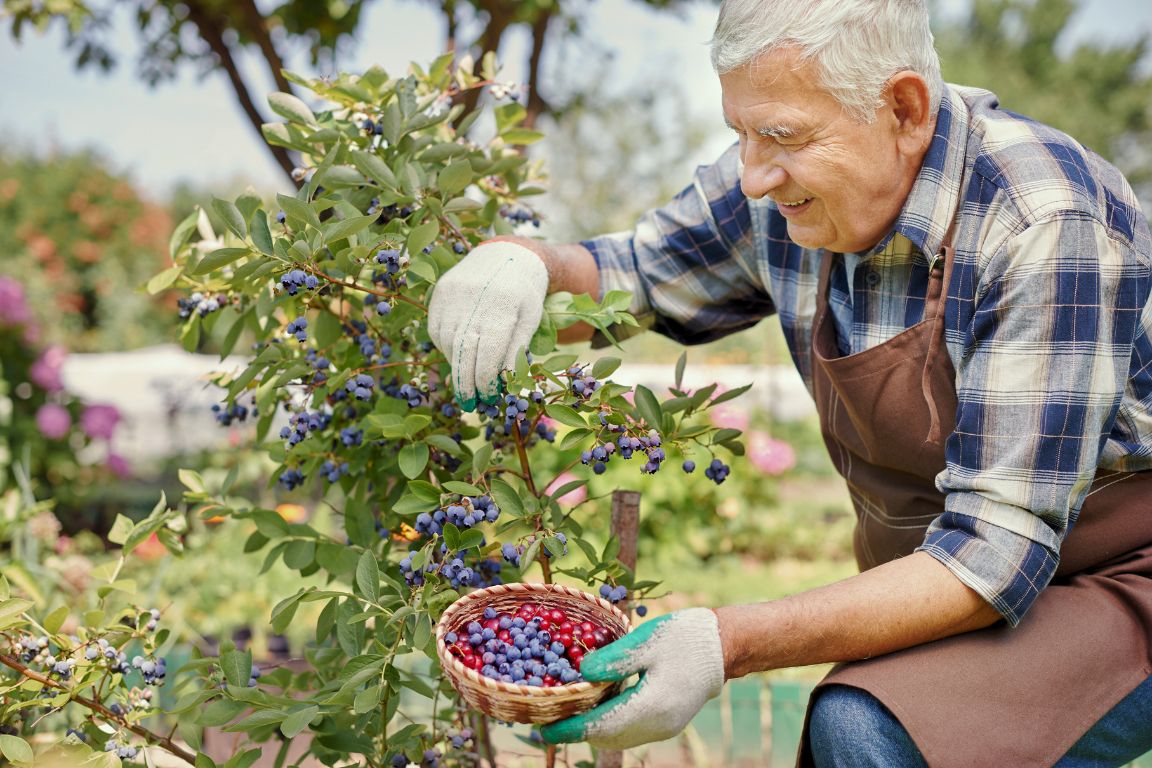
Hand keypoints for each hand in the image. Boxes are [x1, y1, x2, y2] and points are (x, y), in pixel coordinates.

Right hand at [426, 241, 548, 409]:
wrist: (506, 254)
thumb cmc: (524, 294)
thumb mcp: (530, 320)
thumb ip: (516, 350)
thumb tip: (504, 384)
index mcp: (502, 305)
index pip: (488, 354)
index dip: (486, 381)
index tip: (488, 399)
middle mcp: (474, 298)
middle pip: (463, 352)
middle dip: (466, 383)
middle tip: (470, 405)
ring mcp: (453, 294)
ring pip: (447, 342)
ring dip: (456, 366)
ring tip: (467, 379)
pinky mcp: (440, 292)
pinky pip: (436, 329)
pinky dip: (445, 347)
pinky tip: (458, 354)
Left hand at [540, 608, 725, 749]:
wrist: (723, 645)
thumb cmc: (684, 638)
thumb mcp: (646, 641)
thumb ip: (613, 659)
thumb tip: (581, 673)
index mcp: (650, 706)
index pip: (600, 726)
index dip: (569, 729)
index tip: (543, 728)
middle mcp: (657, 725)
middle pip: (606, 737)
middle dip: (576, 731)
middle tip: (549, 717)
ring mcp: (664, 727)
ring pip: (617, 737)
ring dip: (592, 729)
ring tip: (567, 713)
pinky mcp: (667, 721)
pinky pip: (629, 730)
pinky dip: (609, 723)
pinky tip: (597, 706)